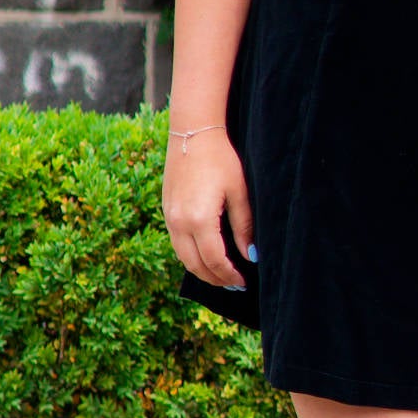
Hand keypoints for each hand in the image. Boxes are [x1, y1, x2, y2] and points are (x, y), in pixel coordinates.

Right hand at [163, 129, 253, 290]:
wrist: (193, 133)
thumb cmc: (221, 159)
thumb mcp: (239, 193)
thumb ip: (243, 227)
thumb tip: (250, 256)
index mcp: (199, 219)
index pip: (215, 260)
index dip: (230, 275)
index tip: (243, 281)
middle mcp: (179, 222)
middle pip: (195, 265)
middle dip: (215, 279)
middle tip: (234, 284)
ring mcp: (169, 217)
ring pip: (183, 257)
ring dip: (201, 270)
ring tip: (221, 275)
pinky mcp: (166, 211)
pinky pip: (177, 243)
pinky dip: (190, 256)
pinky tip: (205, 255)